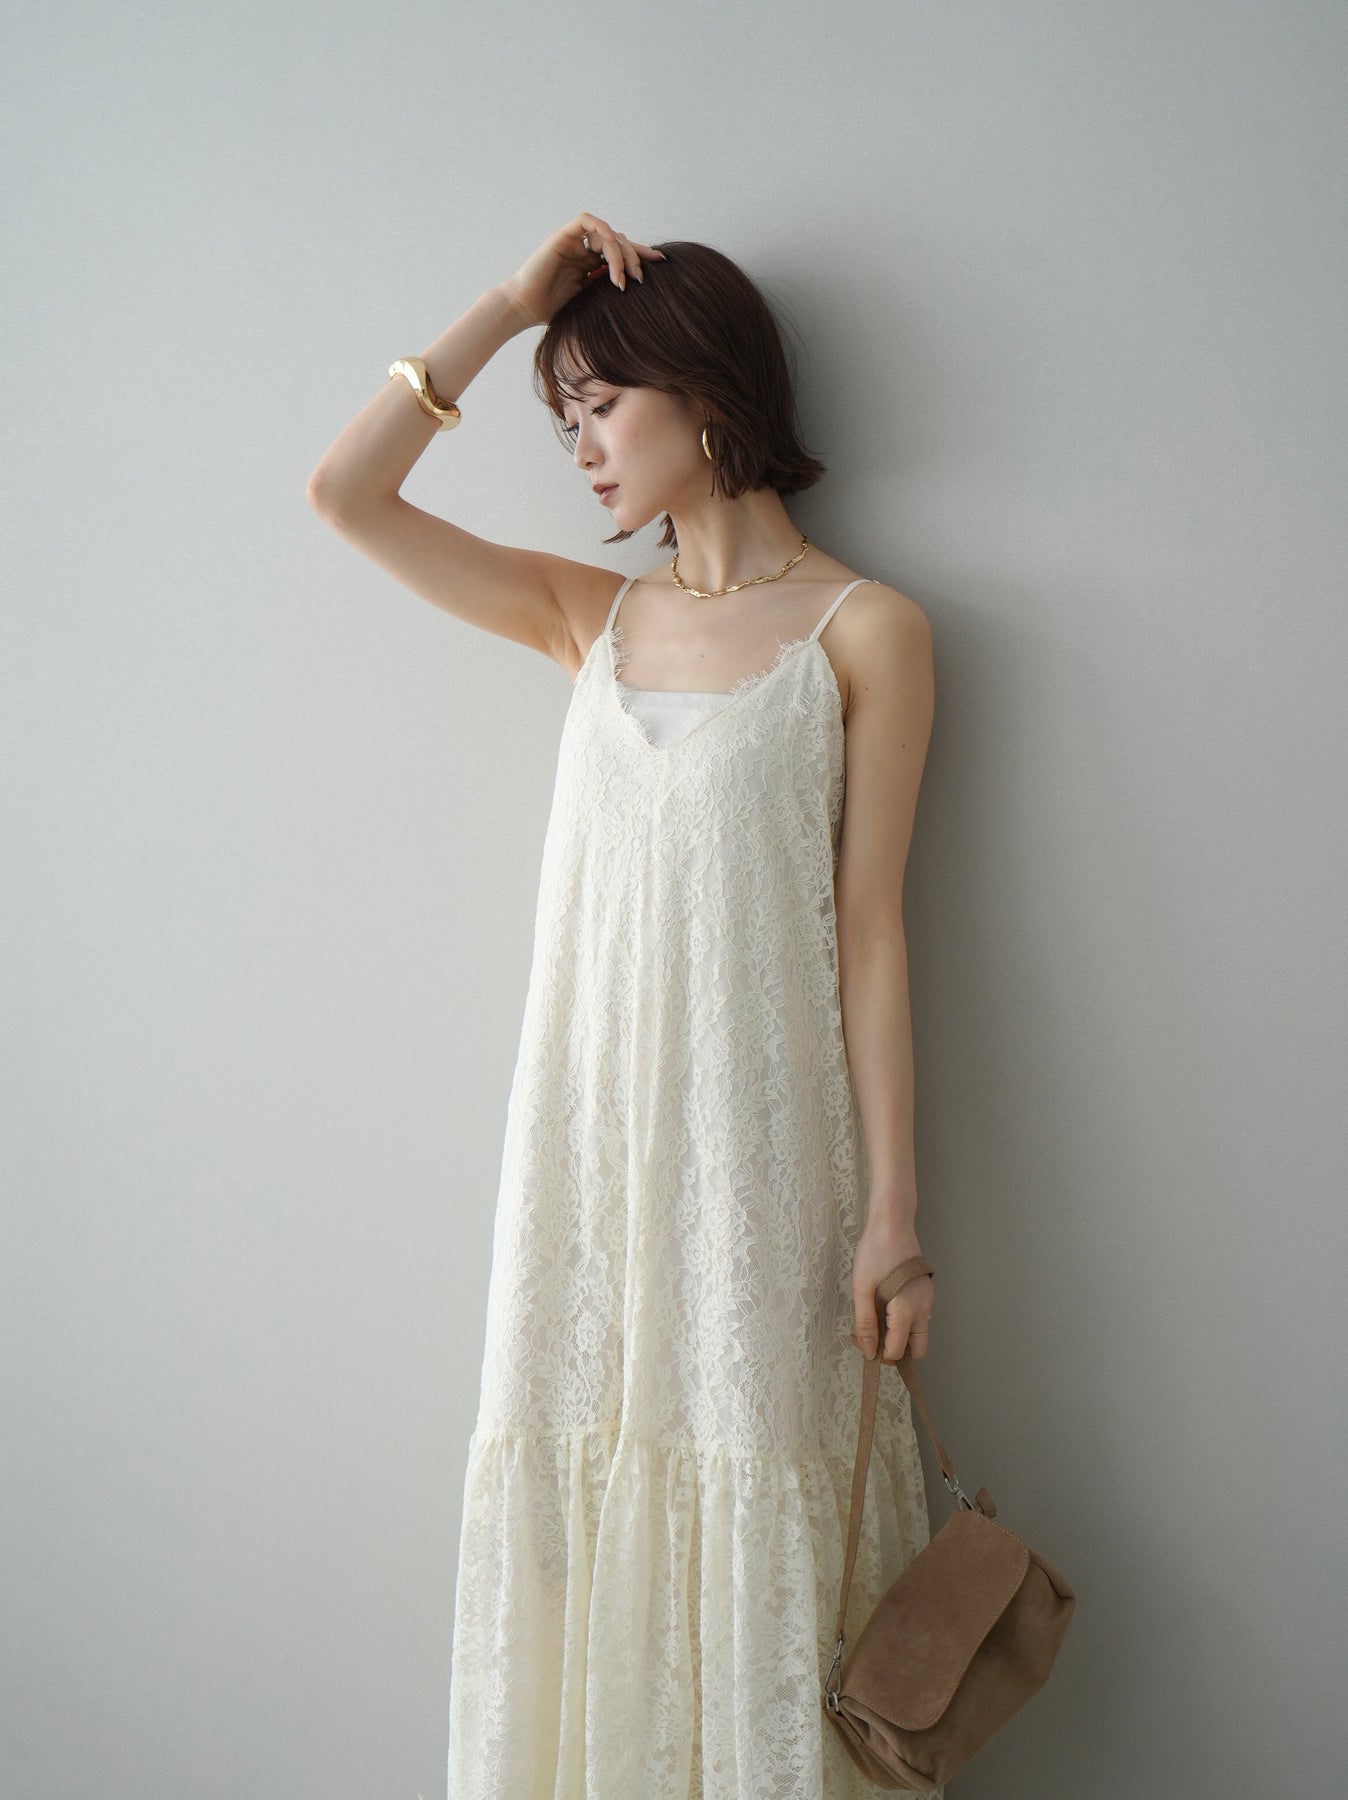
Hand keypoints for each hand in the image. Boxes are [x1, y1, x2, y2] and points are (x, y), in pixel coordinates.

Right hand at [499, 211, 667, 327]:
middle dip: (634, 257)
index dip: (642, 255)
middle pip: (619, 242)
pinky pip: (587, 221)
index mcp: (591, 264)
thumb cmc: (554, 312)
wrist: (525, 308)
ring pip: (607, 234)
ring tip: (622, 279)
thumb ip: (609, 291)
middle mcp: (584, 250)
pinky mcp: (563, 236)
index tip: (663, 262)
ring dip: (619, 254)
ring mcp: (574, 242)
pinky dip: (603, 230)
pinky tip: (612, 249)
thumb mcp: (591, 302)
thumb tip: (638, 292)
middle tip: (640, 279)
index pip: (622, 253)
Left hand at [849, 1219, 933, 1362]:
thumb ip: (865, 1323)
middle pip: (918, 1350)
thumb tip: (868, 1351)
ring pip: (919, 1334)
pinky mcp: (926, 1290)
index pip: (897, 1352)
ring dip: (901, 1336)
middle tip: (873, 1339)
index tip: (861, 1340)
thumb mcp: (861, 1289)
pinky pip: (919, 1317)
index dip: (877, 1354)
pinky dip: (905, 1322)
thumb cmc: (875, 1252)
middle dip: (896, 1352)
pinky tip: (885, 1306)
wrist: (893, 1223)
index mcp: (906, 1311)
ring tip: (876, 1319)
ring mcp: (928, 1299)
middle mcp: (923, 1309)